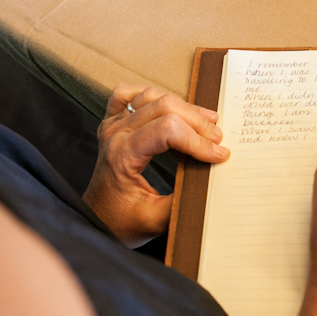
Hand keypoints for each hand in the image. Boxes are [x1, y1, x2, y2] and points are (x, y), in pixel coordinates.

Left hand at [82, 84, 229, 247]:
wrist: (97, 219)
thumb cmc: (122, 221)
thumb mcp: (156, 221)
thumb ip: (183, 201)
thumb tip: (213, 180)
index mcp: (122, 155)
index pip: (167, 130)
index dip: (198, 140)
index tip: (219, 154)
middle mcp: (115, 133)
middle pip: (164, 107)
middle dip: (197, 122)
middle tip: (217, 140)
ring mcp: (112, 124)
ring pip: (152, 95)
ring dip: (183, 106)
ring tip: (206, 121)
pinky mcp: (112, 122)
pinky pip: (130, 94)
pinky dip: (153, 95)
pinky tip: (171, 106)